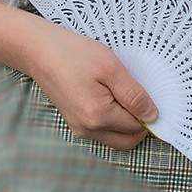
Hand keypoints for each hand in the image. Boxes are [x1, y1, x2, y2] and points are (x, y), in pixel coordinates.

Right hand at [30, 22, 157, 150]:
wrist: (38, 50)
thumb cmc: (72, 54)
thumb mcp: (111, 69)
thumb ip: (134, 95)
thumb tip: (153, 116)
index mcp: (98, 117)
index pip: (138, 128)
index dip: (148, 112)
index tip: (148, 93)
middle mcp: (88, 130)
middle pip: (128, 140)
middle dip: (140, 123)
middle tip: (138, 95)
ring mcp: (80, 128)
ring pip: (116, 137)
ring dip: (126, 122)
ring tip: (121, 93)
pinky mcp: (76, 123)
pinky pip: (103, 130)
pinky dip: (113, 119)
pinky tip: (110, 96)